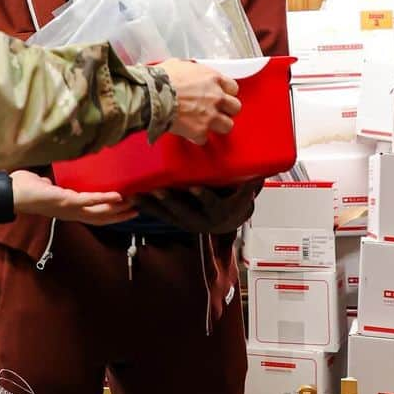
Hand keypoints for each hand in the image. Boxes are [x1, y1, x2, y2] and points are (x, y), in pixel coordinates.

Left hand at [10, 169, 137, 224]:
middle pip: (101, 217)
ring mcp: (71, 208)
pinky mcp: (68, 201)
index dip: (108, 213)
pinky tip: (118, 196)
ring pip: (99, 212)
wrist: (13, 193)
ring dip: (117, 209)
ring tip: (133, 204)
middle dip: (119, 215)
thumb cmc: (24, 189)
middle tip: (136, 210)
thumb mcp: (43, 188)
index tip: (123, 209)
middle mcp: (71, 213)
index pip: (92, 214)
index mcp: (67, 209)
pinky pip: (91, 200)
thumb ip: (51, 187)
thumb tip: (51, 184)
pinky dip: (105, 198)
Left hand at [134, 181, 261, 234]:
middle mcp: (202, 220)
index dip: (204, 197)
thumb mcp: (245, 194)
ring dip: (151, 206)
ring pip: (167, 215)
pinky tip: (131, 199)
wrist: (229, 219)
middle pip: (184, 212)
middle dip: (170, 202)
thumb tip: (262, 172)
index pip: (212, 204)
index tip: (195, 188)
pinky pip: (159, 215)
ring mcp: (186, 221)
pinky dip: (146, 208)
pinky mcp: (175, 219)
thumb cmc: (235, 200)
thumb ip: (251, 184)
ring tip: (136, 196)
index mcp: (220, 212)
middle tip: (157, 190)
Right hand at [156, 59, 240, 144]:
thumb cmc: (161, 79)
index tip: (221, 95)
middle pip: (235, 107)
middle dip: (226, 110)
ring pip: (227, 125)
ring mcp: (210, 116)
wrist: (151, 95)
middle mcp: (216, 97)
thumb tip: (187, 73)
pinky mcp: (200, 131)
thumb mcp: (179, 65)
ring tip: (206, 124)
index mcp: (212, 79)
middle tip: (217, 111)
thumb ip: (190, 71)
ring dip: (217, 125)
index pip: (233, 87)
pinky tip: (190, 132)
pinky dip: (197, 137)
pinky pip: (204, 138)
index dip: (226, 93)